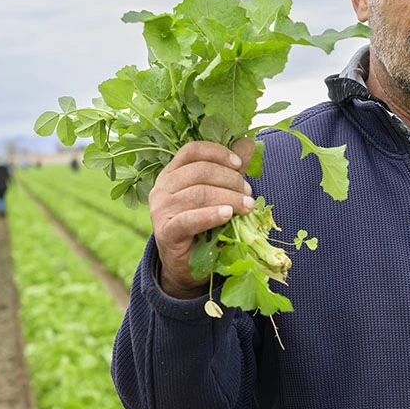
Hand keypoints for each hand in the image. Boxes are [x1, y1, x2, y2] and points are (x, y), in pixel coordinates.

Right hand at [148, 138, 255, 298]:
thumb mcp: (218, 194)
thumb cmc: (202, 227)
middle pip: (199, 172)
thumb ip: (230, 170)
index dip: (217, 153)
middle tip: (249, 193)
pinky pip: (189, 219)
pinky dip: (211, 215)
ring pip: (198, 194)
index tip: (238, 164)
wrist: (185, 266)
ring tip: (247, 206)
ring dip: (229, 198)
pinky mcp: (166, 232)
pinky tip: (227, 215)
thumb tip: (247, 142)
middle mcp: (162, 188)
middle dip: (230, 180)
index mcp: (171, 173)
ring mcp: (161, 210)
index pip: (192, 151)